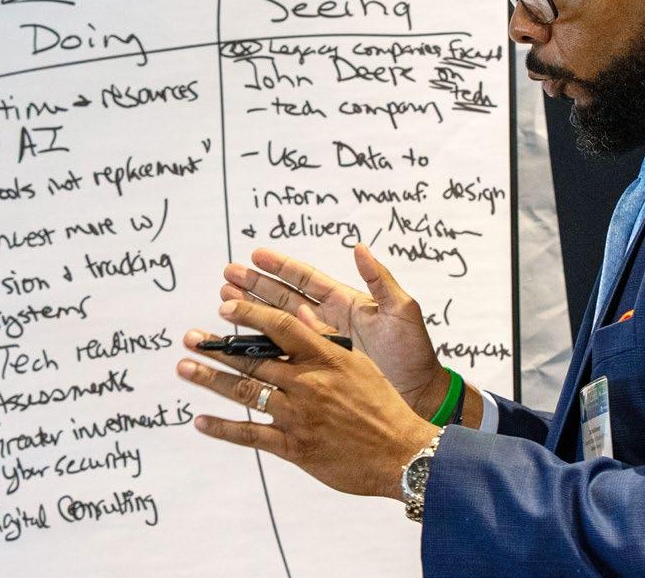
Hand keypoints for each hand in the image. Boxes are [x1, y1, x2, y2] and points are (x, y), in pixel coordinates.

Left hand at [177, 299, 438, 498]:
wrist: (400, 454)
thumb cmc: (383, 405)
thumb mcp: (359, 363)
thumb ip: (326, 339)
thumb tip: (301, 312)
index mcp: (325, 358)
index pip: (280, 327)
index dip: (249, 314)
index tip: (224, 307)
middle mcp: (308, 384)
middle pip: (253, 360)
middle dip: (217, 347)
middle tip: (190, 338)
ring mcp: (298, 416)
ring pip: (246, 393)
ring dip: (211, 379)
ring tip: (184, 368)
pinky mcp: (295, 447)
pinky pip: (251, 435)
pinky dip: (223, 428)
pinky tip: (201, 421)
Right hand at [220, 244, 450, 419]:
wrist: (420, 395)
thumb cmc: (414, 354)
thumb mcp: (402, 312)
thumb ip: (380, 280)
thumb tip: (360, 248)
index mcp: (346, 303)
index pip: (306, 279)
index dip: (281, 266)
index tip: (256, 255)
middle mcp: (328, 321)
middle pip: (284, 297)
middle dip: (255, 285)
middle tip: (227, 275)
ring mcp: (320, 346)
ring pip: (277, 325)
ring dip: (252, 312)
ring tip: (224, 300)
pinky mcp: (316, 371)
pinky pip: (283, 356)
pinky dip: (261, 348)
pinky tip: (240, 343)